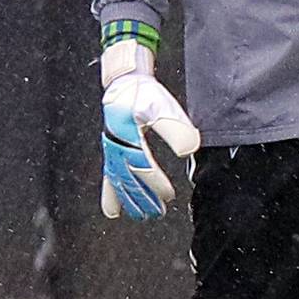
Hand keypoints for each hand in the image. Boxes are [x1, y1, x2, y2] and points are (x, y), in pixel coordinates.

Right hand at [99, 42, 200, 220]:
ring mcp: (111, 151)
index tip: (169, 195)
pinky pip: (108, 178)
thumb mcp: (163, 107)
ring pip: (119, 182)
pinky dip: (110, 196)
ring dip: (130, 201)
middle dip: (143, 198)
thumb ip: (176, 129)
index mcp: (127, 136)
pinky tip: (112, 212)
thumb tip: (189, 150)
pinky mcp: (111, 152)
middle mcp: (115, 146)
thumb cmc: (145, 95)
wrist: (124, 83)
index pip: (142, 166)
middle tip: (158, 213)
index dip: (155, 183)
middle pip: (129, 179)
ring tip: (141, 216)